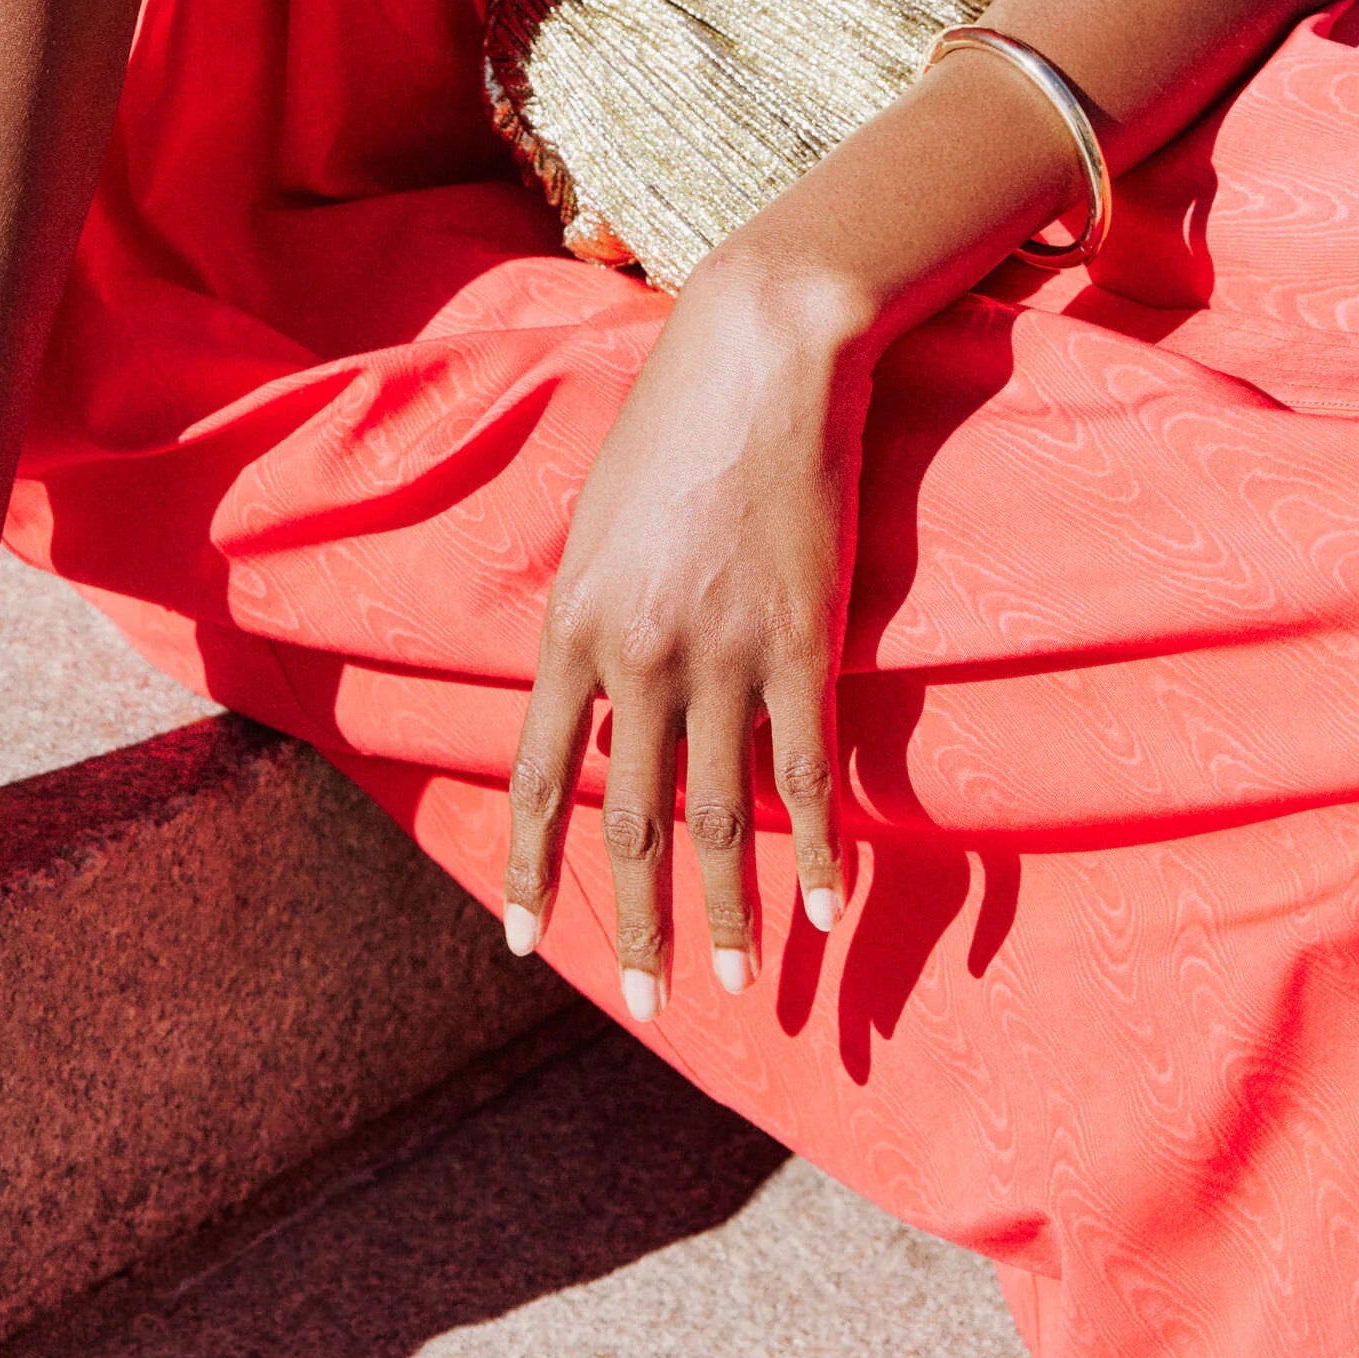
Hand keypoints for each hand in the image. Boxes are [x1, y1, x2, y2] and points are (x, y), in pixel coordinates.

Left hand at [504, 250, 862, 1018]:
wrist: (759, 355)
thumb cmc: (672, 423)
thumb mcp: (598, 523)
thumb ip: (590, 620)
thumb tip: (596, 709)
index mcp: (572, 623)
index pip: (540, 777)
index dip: (533, 868)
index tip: (527, 942)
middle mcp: (638, 653)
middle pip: (635, 820)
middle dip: (638, 920)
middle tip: (650, 1002)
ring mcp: (722, 653)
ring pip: (723, 817)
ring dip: (729, 910)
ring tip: (738, 980)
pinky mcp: (801, 642)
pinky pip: (808, 772)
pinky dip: (822, 849)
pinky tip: (831, 907)